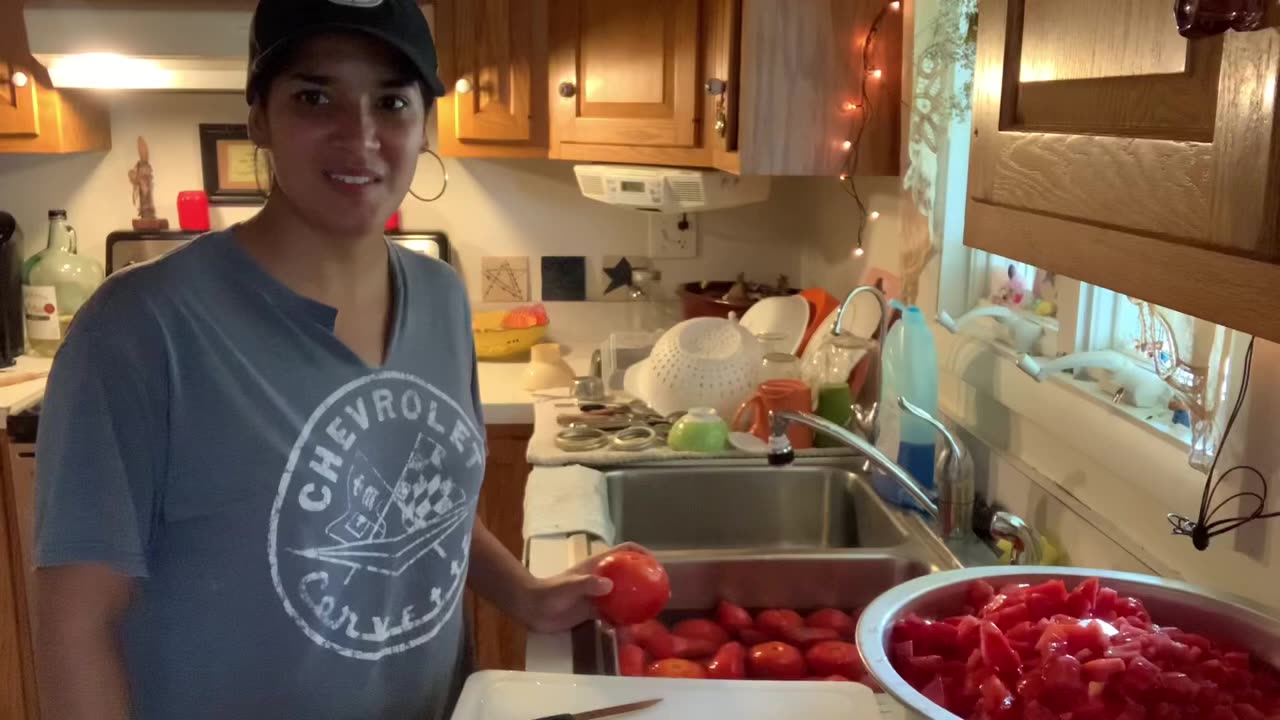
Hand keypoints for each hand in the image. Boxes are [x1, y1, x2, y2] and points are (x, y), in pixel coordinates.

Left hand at [516, 542, 650, 633]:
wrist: (532, 609)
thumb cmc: (549, 592)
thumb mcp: (569, 586)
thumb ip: (587, 584)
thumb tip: (608, 586)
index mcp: (598, 564)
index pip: (624, 550)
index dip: (641, 552)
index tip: (656, 563)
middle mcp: (601, 578)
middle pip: (629, 574)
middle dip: (646, 582)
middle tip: (661, 594)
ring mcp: (598, 595)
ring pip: (623, 597)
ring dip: (636, 606)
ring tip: (648, 617)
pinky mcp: (593, 611)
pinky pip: (613, 616)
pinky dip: (621, 623)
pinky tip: (626, 632)